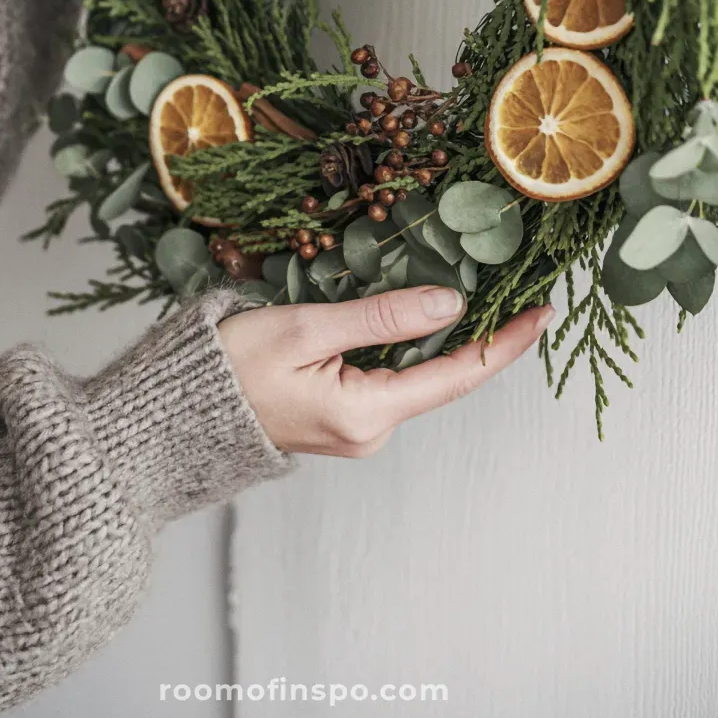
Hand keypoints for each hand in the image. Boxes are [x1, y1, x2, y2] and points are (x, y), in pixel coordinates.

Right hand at [219, 288, 552, 456]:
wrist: (173, 416)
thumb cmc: (228, 369)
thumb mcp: (305, 329)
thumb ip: (380, 317)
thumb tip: (451, 303)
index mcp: (367, 414)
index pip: (459, 375)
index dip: (506, 342)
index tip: (544, 312)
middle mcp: (370, 431)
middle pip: (444, 375)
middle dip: (482, 333)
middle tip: (517, 286)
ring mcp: (355, 428)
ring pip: (416, 374)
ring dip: (444, 335)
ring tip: (478, 290)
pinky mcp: (338, 417)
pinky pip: (389, 378)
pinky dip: (409, 345)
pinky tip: (421, 314)